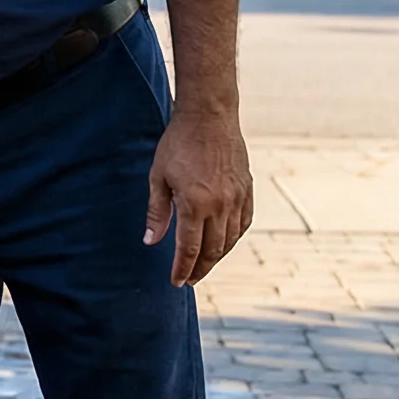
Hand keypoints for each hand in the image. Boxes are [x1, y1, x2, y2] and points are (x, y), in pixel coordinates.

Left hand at [144, 108, 253, 286]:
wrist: (209, 116)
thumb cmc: (178, 144)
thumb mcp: (158, 177)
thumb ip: (157, 213)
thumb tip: (150, 242)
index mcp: (195, 204)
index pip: (189, 249)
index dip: (182, 269)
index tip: (177, 282)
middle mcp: (220, 206)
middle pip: (212, 250)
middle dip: (199, 269)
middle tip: (190, 279)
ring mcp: (237, 198)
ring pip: (230, 240)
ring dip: (216, 257)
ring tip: (203, 265)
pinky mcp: (247, 190)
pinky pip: (244, 223)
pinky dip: (234, 238)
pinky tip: (224, 243)